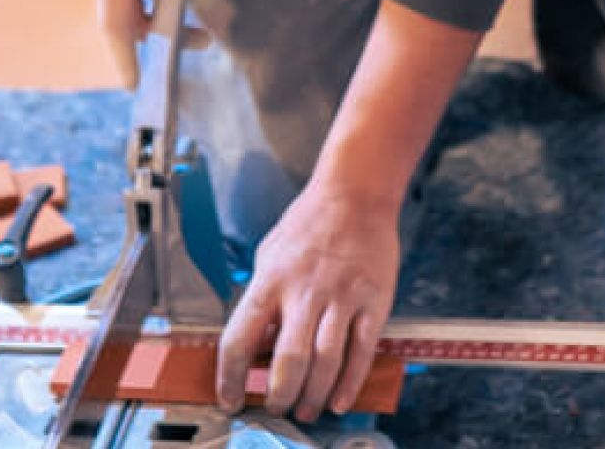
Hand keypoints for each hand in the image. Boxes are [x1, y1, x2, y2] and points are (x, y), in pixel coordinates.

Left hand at [216, 180, 399, 422]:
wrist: (355, 193)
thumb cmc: (310, 222)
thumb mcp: (270, 254)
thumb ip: (264, 297)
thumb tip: (258, 344)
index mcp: (271, 279)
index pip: (240, 338)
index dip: (230, 377)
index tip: (230, 399)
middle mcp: (305, 290)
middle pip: (288, 360)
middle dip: (279, 397)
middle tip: (276, 411)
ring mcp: (342, 296)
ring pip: (326, 362)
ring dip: (313, 396)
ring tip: (305, 412)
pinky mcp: (373, 300)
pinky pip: (361, 351)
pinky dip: (350, 383)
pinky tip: (339, 399)